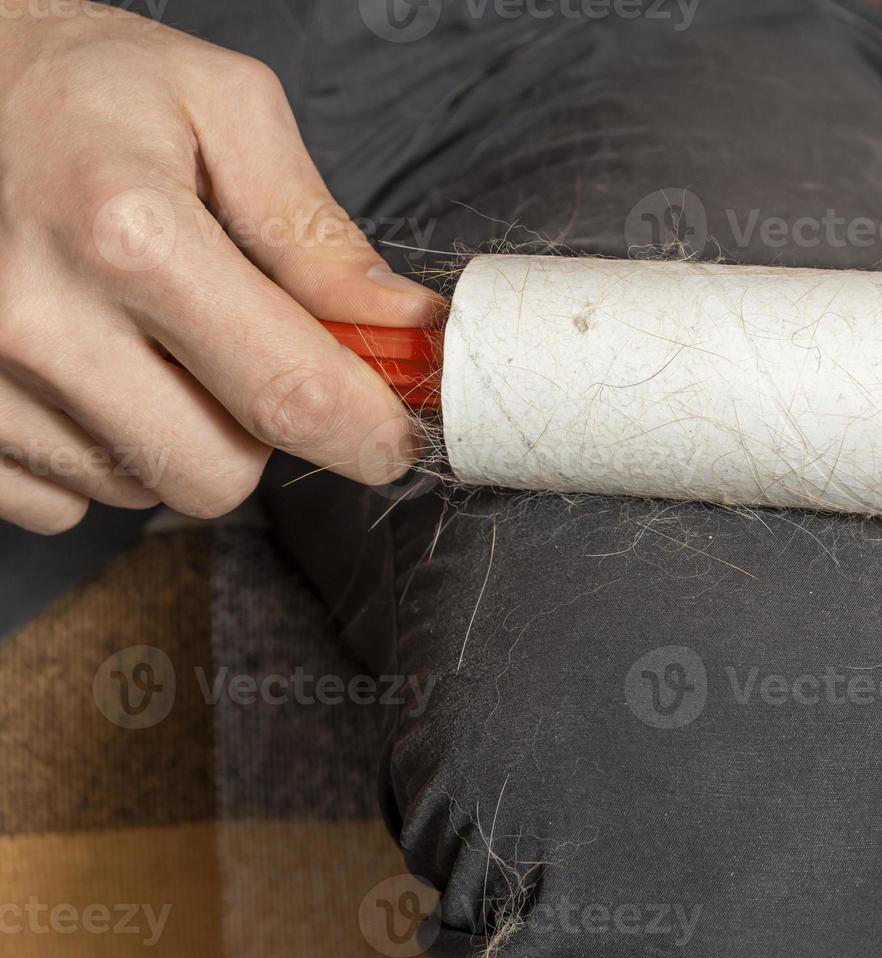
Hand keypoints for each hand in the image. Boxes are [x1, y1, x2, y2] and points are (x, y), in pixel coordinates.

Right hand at [0, 1, 441, 533]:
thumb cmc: (82, 88)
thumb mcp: (224, 109)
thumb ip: (317, 233)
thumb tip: (403, 329)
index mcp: (129, 234)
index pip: (288, 394)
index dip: (364, 434)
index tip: (391, 438)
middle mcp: (38, 319)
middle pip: (217, 474)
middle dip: (256, 429)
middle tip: (238, 349)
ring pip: (143, 491)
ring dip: (170, 434)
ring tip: (140, 336)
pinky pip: (60, 503)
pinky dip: (93, 453)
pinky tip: (81, 371)